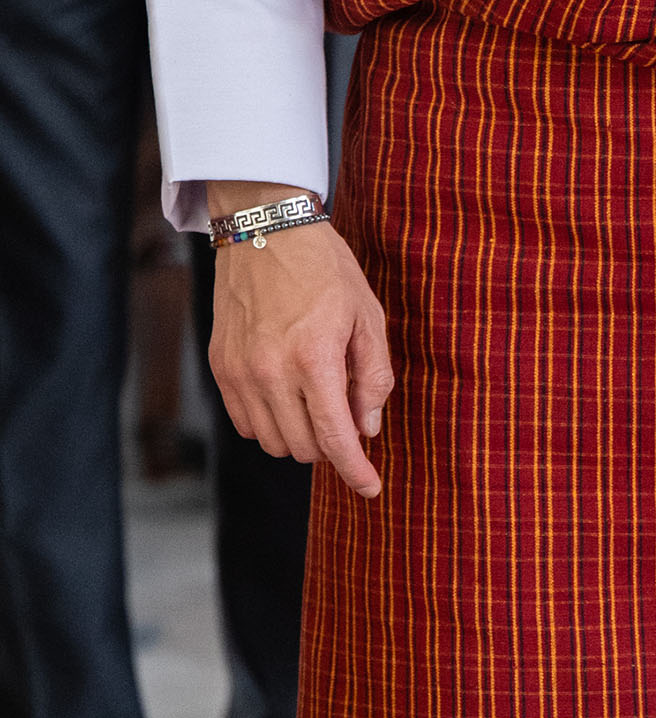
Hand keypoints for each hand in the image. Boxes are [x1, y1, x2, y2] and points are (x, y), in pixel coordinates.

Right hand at [207, 182, 393, 498]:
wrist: (266, 229)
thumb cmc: (326, 269)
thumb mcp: (368, 316)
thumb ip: (373, 377)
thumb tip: (368, 428)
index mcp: (315, 358)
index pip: (335, 438)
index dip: (356, 472)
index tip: (371, 489)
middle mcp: (271, 372)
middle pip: (303, 448)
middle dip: (331, 444)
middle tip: (347, 413)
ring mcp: (239, 372)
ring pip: (272, 442)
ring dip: (300, 436)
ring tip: (317, 399)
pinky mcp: (219, 367)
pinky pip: (244, 423)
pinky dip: (269, 422)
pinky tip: (287, 396)